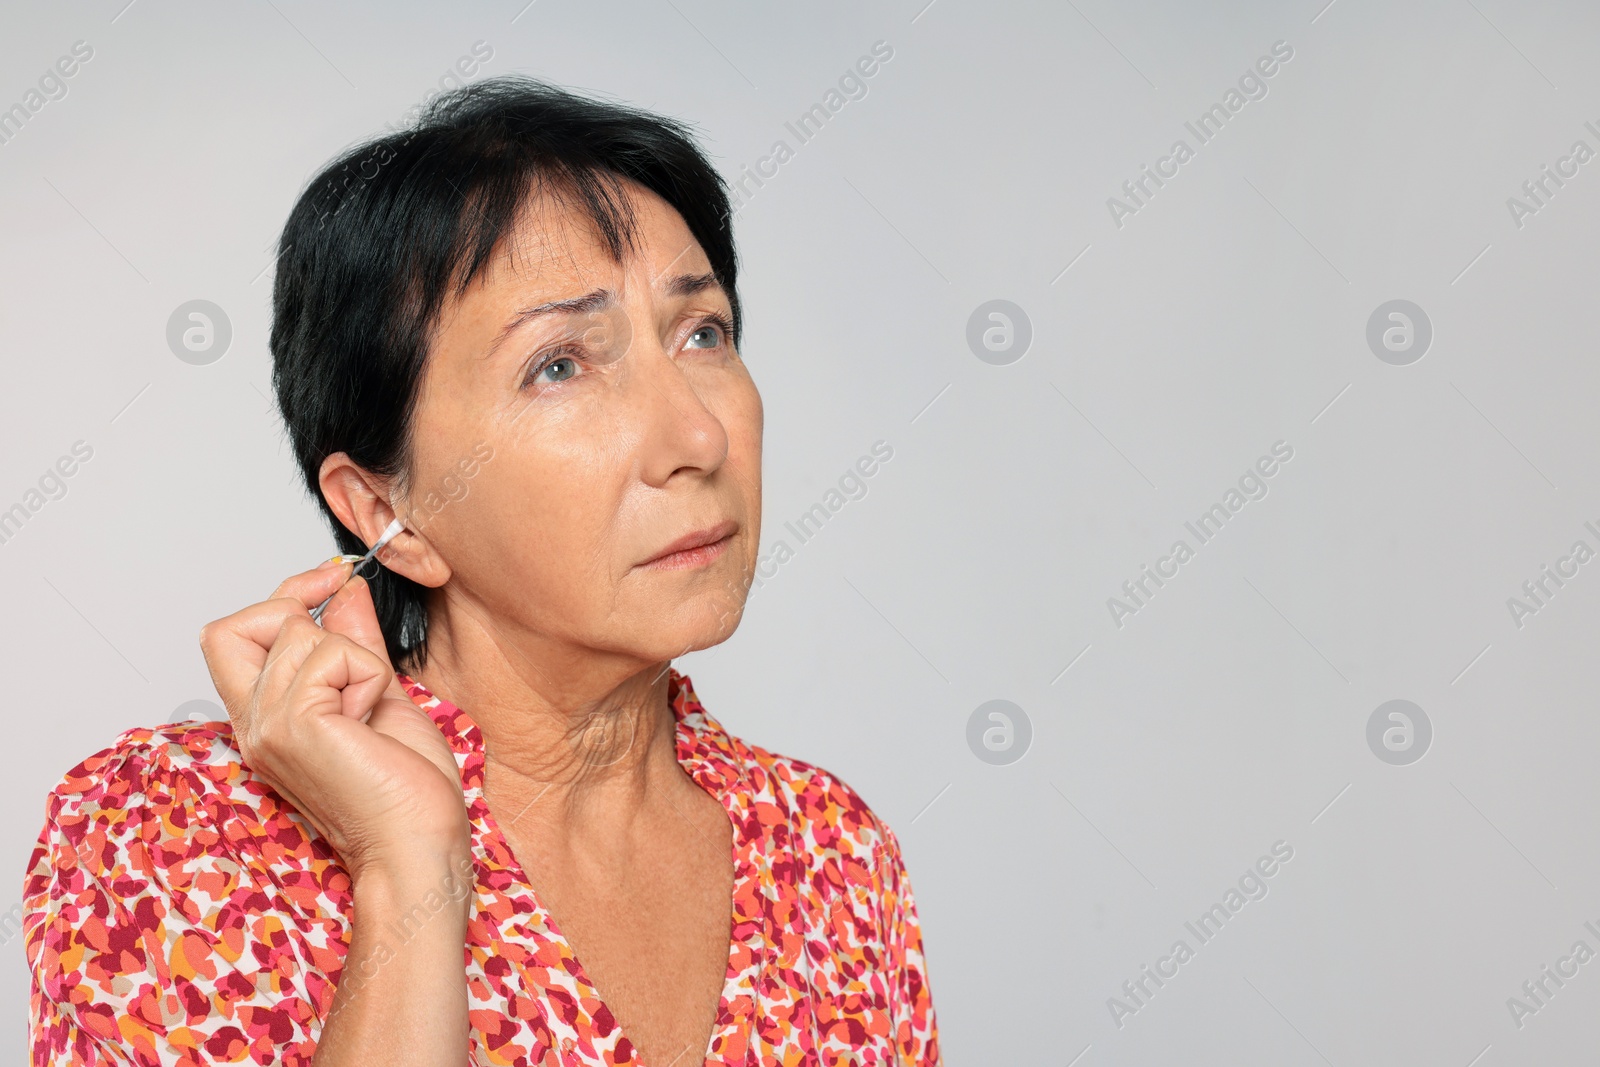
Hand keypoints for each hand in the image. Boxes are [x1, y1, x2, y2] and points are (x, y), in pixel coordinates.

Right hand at [198, 558, 469, 878]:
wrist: (419, 845)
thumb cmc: (406, 792)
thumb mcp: (380, 695)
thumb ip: (355, 642)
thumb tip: (345, 591)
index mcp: (267, 720)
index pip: (231, 636)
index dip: (282, 597)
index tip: (333, 581)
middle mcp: (256, 724)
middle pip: (237, 624)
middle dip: (297, 606)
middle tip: (349, 634)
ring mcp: (269, 725)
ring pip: (300, 632)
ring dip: (353, 657)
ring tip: (368, 710)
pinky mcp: (295, 724)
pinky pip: (332, 653)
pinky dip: (366, 673)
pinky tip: (371, 717)